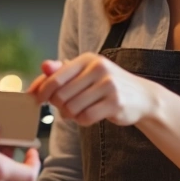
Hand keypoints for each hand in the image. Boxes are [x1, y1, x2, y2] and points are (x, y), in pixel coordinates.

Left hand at [29, 56, 156, 126]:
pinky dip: (83, 121)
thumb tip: (43, 66)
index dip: (42, 91)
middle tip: (65, 108)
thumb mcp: (86, 73)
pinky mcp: (115, 102)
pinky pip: (86, 117)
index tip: (37, 99)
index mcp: (87, 59)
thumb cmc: (107, 85)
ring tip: (80, 111)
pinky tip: (90, 116)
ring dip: (71, 115)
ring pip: (72, 108)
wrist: (142, 97)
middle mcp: (98, 68)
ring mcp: (108, 85)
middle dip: (59, 106)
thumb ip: (63, 71)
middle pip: (61, 95)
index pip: (55, 77)